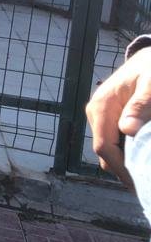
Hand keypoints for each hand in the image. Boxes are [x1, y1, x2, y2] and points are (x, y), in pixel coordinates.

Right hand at [87, 48, 150, 188]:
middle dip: (124, 170)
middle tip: (147, 181)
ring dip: (126, 163)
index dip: (121, 168)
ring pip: (109, 151)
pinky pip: (114, 142)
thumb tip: (127, 130)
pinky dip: (127, 154)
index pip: (104, 147)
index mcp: (101, 107)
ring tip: (146, 172)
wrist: (148, 58)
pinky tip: (141, 158)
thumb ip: (140, 106)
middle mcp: (95, 114)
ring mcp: (100, 117)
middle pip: (104, 154)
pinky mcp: (108, 119)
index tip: (141, 182)